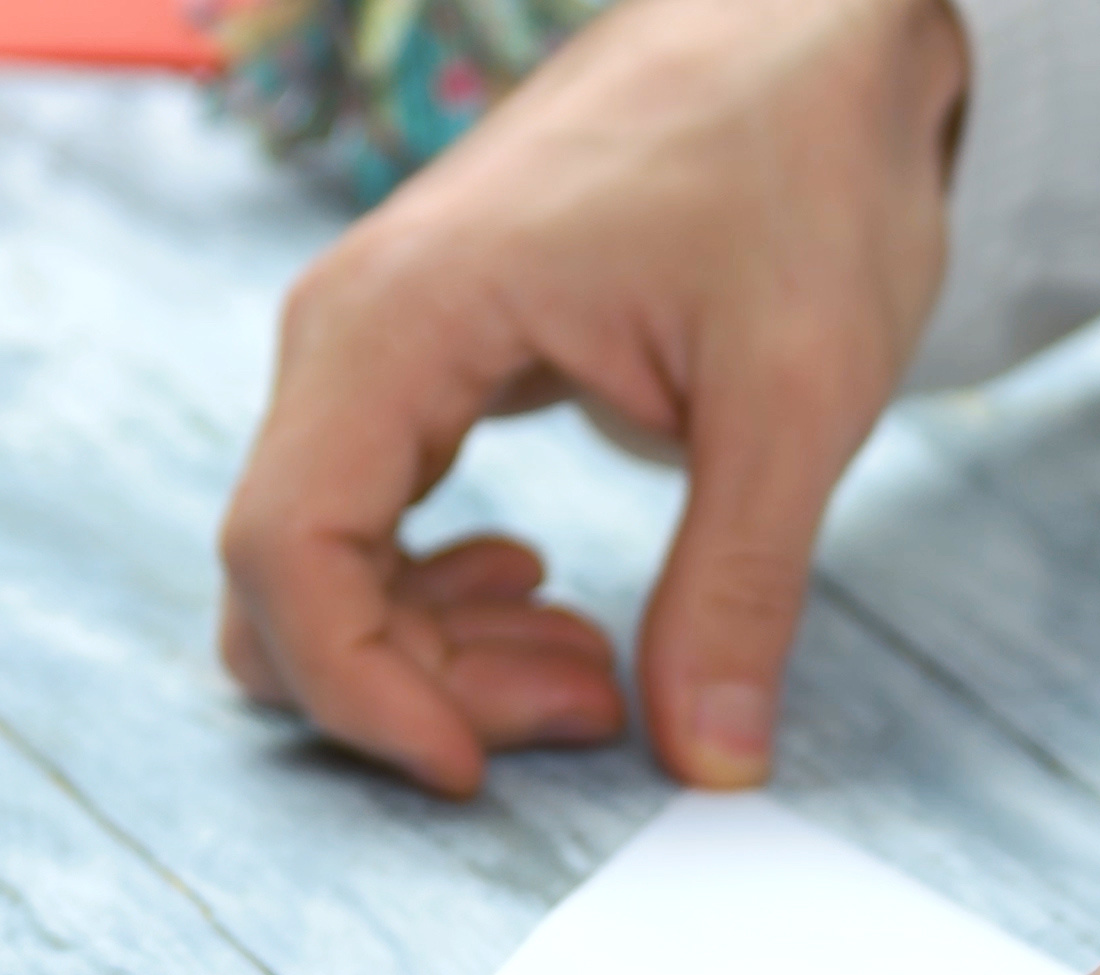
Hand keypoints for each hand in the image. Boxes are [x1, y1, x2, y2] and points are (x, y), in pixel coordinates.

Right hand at [216, 0, 967, 796]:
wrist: (813, 26)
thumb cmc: (800, 163)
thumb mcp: (797, 392)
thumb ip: (739, 587)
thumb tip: (710, 764)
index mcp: (400, 319)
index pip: (286, 552)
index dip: (362, 692)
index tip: (480, 774)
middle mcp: (348, 331)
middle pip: (288, 581)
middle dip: (420, 686)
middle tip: (601, 708)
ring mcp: (371, 345)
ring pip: (321, 567)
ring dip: (434, 655)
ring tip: (602, 663)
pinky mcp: (415, 363)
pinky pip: (366, 523)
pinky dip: (440, 598)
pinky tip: (553, 595)